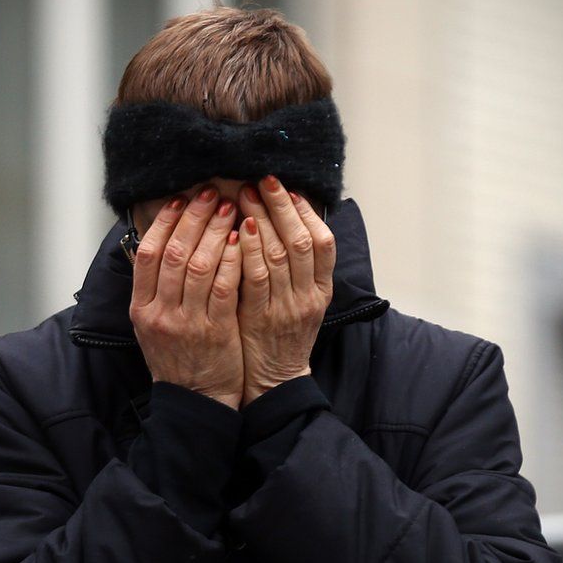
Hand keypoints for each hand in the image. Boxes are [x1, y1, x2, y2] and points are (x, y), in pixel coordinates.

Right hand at [129, 186, 243, 408]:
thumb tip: (159, 242)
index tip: (179, 199)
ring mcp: (187, 323)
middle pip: (174, 253)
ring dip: (215, 231)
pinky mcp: (216, 332)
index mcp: (140, 308)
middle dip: (193, 218)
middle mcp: (160, 313)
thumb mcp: (152, 324)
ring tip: (229, 208)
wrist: (196, 400)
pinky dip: (232, 259)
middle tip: (209, 193)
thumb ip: (154, 287)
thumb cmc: (178, 357)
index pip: (147, 253)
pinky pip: (224, 287)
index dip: (164, 222)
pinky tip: (241, 240)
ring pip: (200, 265)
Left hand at [236, 176, 335, 405]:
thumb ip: (298, 267)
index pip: (324, 242)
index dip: (307, 212)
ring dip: (262, 220)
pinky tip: (238, 230)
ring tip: (246, 195)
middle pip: (301, 241)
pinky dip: (248, 251)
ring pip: (279, 255)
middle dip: (282, 207)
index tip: (289, 188)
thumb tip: (286, 221)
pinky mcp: (260, 319)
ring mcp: (286, 308)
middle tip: (264, 180)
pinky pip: (256, 278)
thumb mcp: (301, 301)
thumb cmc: (282, 336)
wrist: (274, 381)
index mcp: (322, 290)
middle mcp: (308, 296)